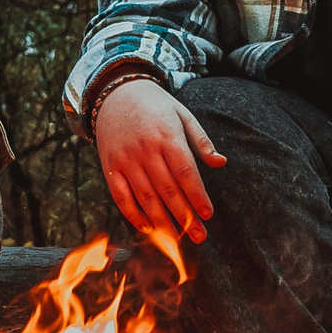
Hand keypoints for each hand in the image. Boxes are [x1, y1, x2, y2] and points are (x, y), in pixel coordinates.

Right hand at [93, 76, 224, 241]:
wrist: (116, 93)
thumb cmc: (156, 106)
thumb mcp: (182, 115)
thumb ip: (201, 141)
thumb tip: (221, 162)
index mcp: (167, 135)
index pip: (185, 172)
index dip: (197, 195)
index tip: (208, 214)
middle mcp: (145, 149)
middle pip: (168, 189)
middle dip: (185, 216)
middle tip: (200, 235)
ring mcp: (125, 159)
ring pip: (146, 197)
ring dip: (162, 221)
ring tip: (177, 239)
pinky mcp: (110, 167)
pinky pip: (121, 196)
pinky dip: (134, 215)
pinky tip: (148, 228)